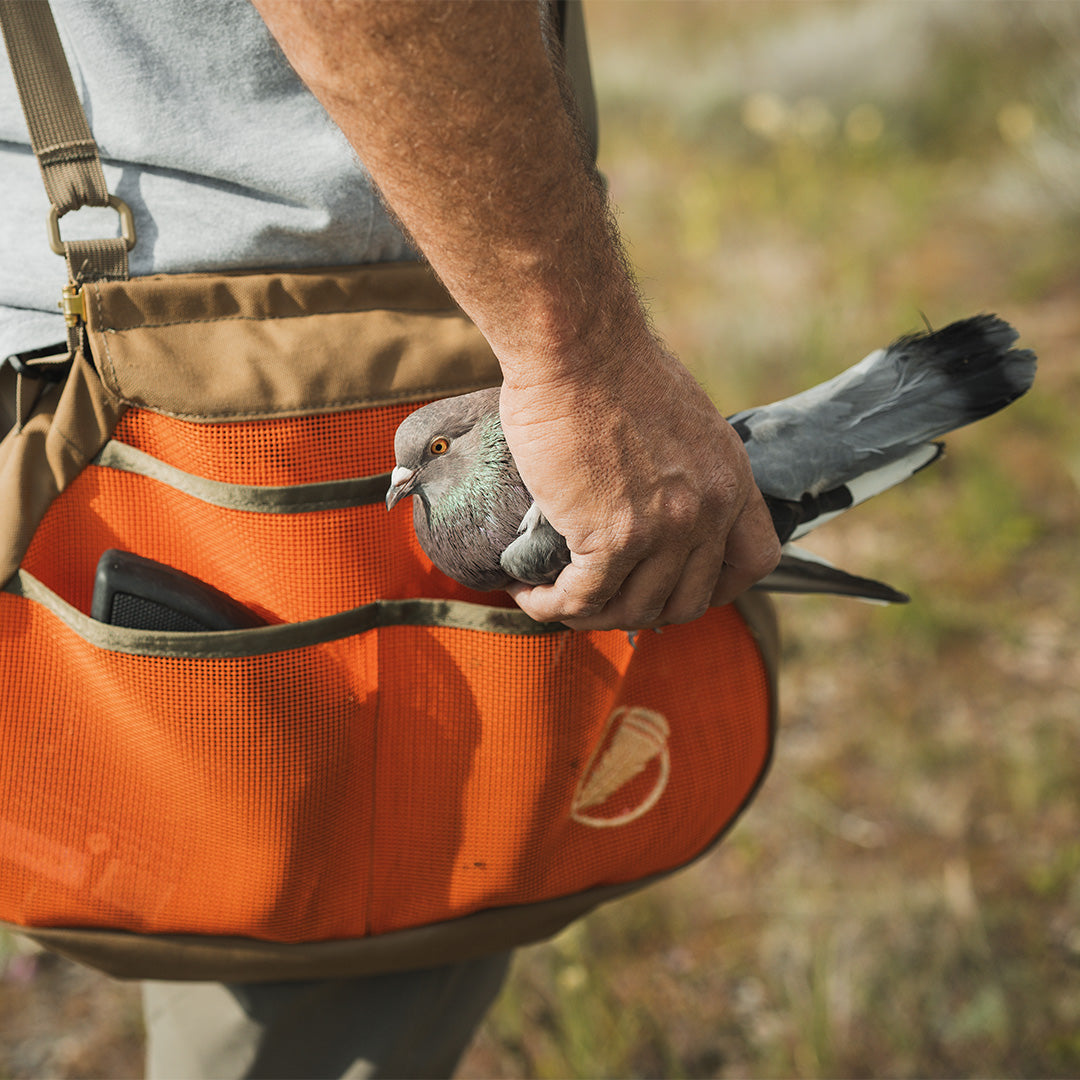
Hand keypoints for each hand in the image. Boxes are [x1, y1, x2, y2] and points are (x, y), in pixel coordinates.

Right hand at [500, 340, 781, 630]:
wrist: (578, 344)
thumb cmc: (611, 365)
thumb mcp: (682, 417)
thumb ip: (683, 466)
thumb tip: (653, 492)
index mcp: (730, 478)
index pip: (754, 562)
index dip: (717, 590)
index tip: (678, 589)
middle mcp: (707, 511)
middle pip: (686, 602)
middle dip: (642, 611)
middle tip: (601, 596)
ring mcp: (663, 529)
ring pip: (634, 610)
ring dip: (591, 614)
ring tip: (555, 597)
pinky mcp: (611, 537)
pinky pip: (583, 598)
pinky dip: (552, 606)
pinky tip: (528, 592)